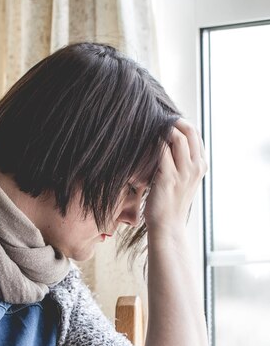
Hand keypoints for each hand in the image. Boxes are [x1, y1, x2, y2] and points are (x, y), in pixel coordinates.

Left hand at [144, 118, 206, 234]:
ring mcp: (183, 172)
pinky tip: (144, 142)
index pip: (196, 134)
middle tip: (157, 118)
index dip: (181, 123)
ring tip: (149, 127)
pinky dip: (154, 143)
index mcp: (201, 166)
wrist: (168, 227)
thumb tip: (169, 143)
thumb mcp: (183, 181)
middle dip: (174, 120)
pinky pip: (162, 151)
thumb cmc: (171, 203)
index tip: (166, 120)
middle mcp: (195, 167)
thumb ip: (181, 162)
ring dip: (162, 129)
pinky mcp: (168, 178)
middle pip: (190, 131)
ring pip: (177, 138)